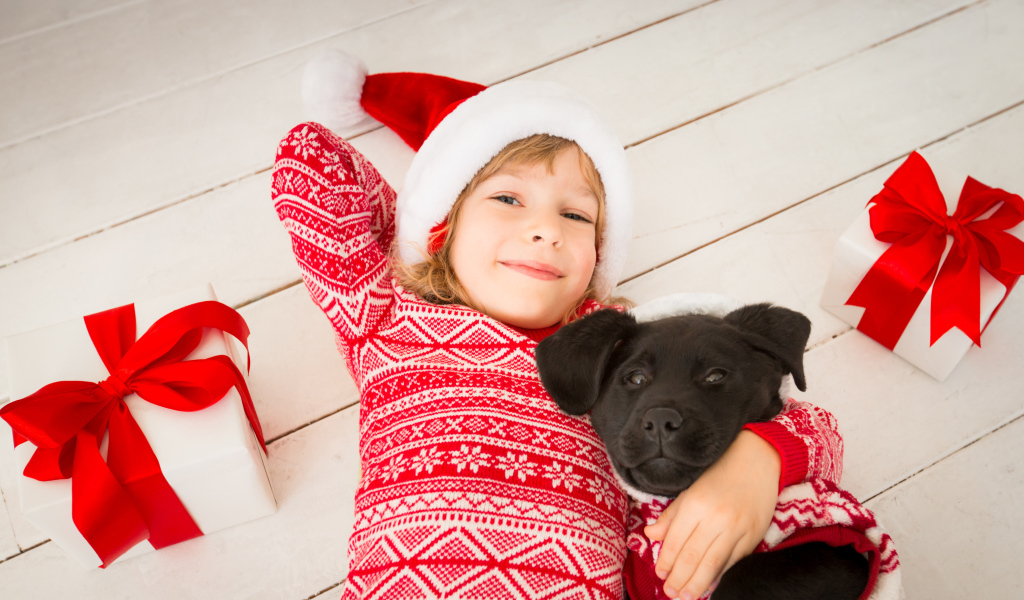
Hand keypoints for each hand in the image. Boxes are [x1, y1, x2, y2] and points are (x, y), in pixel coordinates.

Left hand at [644, 431, 780, 598]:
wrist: (758, 462)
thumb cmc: (719, 474)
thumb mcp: (690, 490)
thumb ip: (671, 516)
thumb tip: (651, 535)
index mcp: (695, 504)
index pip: (675, 541)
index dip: (666, 561)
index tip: (661, 574)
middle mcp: (716, 518)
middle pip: (692, 557)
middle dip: (679, 579)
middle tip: (671, 593)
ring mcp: (737, 529)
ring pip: (712, 564)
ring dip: (697, 585)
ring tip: (686, 596)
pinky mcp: (753, 536)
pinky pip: (732, 562)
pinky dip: (719, 577)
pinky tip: (708, 586)